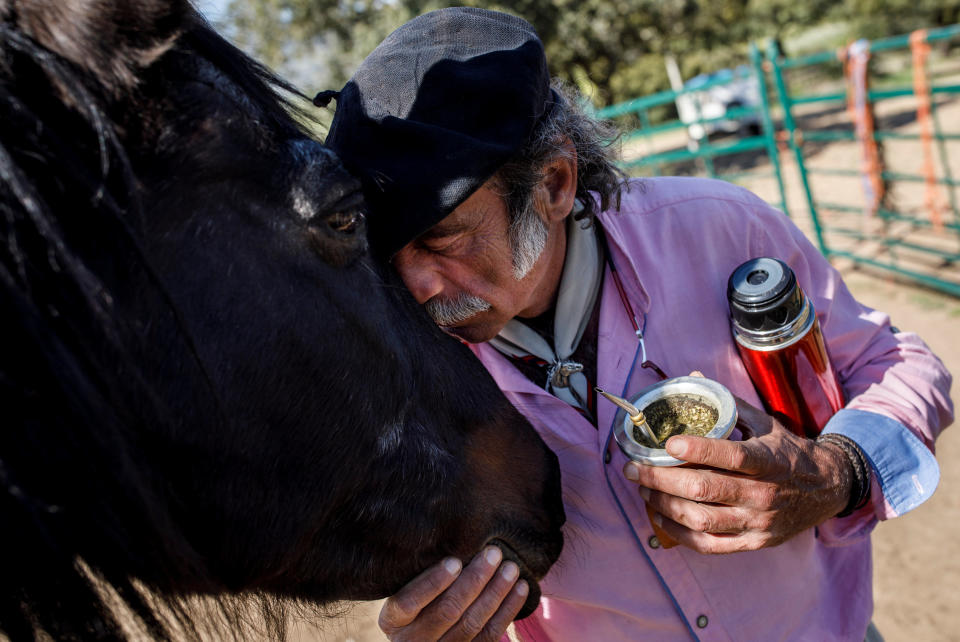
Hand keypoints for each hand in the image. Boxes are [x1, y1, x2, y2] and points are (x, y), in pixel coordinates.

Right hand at [378, 546, 528, 640]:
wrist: (423, 631)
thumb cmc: (414, 595)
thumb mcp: (404, 585)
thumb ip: (419, 570)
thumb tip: (451, 538)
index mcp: (393, 620)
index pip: (408, 602)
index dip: (432, 583)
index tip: (453, 561)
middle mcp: (413, 641)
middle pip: (447, 611)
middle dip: (473, 580)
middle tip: (492, 554)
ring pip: (472, 623)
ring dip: (495, 593)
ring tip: (510, 568)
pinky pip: (490, 635)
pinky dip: (508, 610)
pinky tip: (520, 588)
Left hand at [623, 397, 851, 552]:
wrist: (828, 489)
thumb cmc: (788, 452)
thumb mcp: (766, 424)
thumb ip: (728, 404)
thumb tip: (692, 377)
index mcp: (768, 460)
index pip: (731, 455)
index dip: (697, 450)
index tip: (667, 444)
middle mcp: (764, 493)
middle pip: (705, 489)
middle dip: (660, 478)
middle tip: (634, 468)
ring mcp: (759, 522)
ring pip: (701, 518)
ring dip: (663, 504)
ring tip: (642, 489)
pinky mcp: (754, 543)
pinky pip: (709, 544)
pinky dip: (678, 532)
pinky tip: (659, 516)